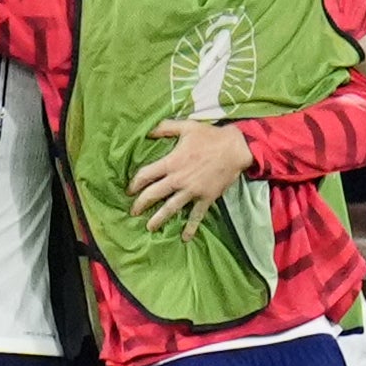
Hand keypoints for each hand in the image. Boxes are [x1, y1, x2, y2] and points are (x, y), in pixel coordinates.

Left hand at [129, 118, 254, 236]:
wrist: (235, 148)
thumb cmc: (210, 136)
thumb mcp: (186, 126)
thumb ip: (165, 128)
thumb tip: (148, 131)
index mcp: (171, 162)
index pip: (146, 175)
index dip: (135, 183)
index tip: (129, 191)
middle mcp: (179, 179)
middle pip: (154, 194)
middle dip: (141, 204)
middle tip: (133, 212)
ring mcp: (192, 190)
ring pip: (171, 208)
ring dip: (159, 219)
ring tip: (150, 228)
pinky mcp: (206, 198)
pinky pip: (196, 215)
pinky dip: (190, 227)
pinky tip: (185, 238)